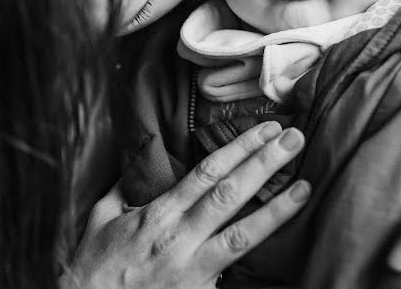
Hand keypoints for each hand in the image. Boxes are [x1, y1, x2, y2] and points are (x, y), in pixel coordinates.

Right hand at [63, 121, 309, 288]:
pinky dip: (258, 258)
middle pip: (230, 194)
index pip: (207, 172)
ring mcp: (193, 269)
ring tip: (306, 187)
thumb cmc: (94, 267)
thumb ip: (124, 188)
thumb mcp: (101, 219)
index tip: (265, 128)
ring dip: (277, 210)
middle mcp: (179, 237)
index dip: (239, 147)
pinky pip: (234, 273)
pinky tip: (286, 243)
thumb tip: (140, 161)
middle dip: (265, 163)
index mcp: (159, 214)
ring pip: (242, 236)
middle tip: (295, 139)